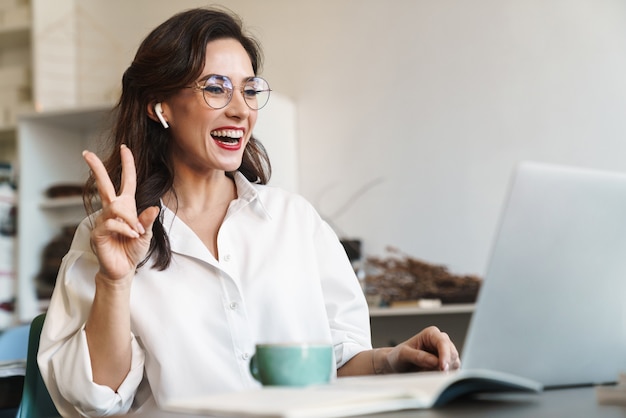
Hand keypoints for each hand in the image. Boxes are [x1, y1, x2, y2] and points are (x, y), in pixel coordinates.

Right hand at [82, 145, 159, 280]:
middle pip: (103, 185)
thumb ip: (148, 221)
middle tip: (86, 153)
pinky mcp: (98, 233)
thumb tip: (154, 207)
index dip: (127, 165)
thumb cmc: (132, 250)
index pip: (126, 182)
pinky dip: (125, 229)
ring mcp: (102, 221)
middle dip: (97, 168)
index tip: (125, 148)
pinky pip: (112, 223)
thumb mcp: (146, 235)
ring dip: (129, 219)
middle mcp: (112, 211)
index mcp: (125, 207)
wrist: (123, 270)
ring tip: (136, 232)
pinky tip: (131, 236)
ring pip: (114, 208)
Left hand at [382, 326, 460, 372]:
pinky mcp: (447, 365)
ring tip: (426, 373)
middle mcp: (440, 341)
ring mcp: (445, 354)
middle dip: (445, 365)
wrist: (397, 366)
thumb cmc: (398, 357)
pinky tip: (431, 376)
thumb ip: (418, 356)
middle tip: (433, 375)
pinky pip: (452, 372)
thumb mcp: (403, 354)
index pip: (443, 343)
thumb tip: (435, 361)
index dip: (445, 355)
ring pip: (454, 364)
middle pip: (452, 354)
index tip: (442, 367)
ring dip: (444, 372)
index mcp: (431, 333)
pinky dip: (444, 376)